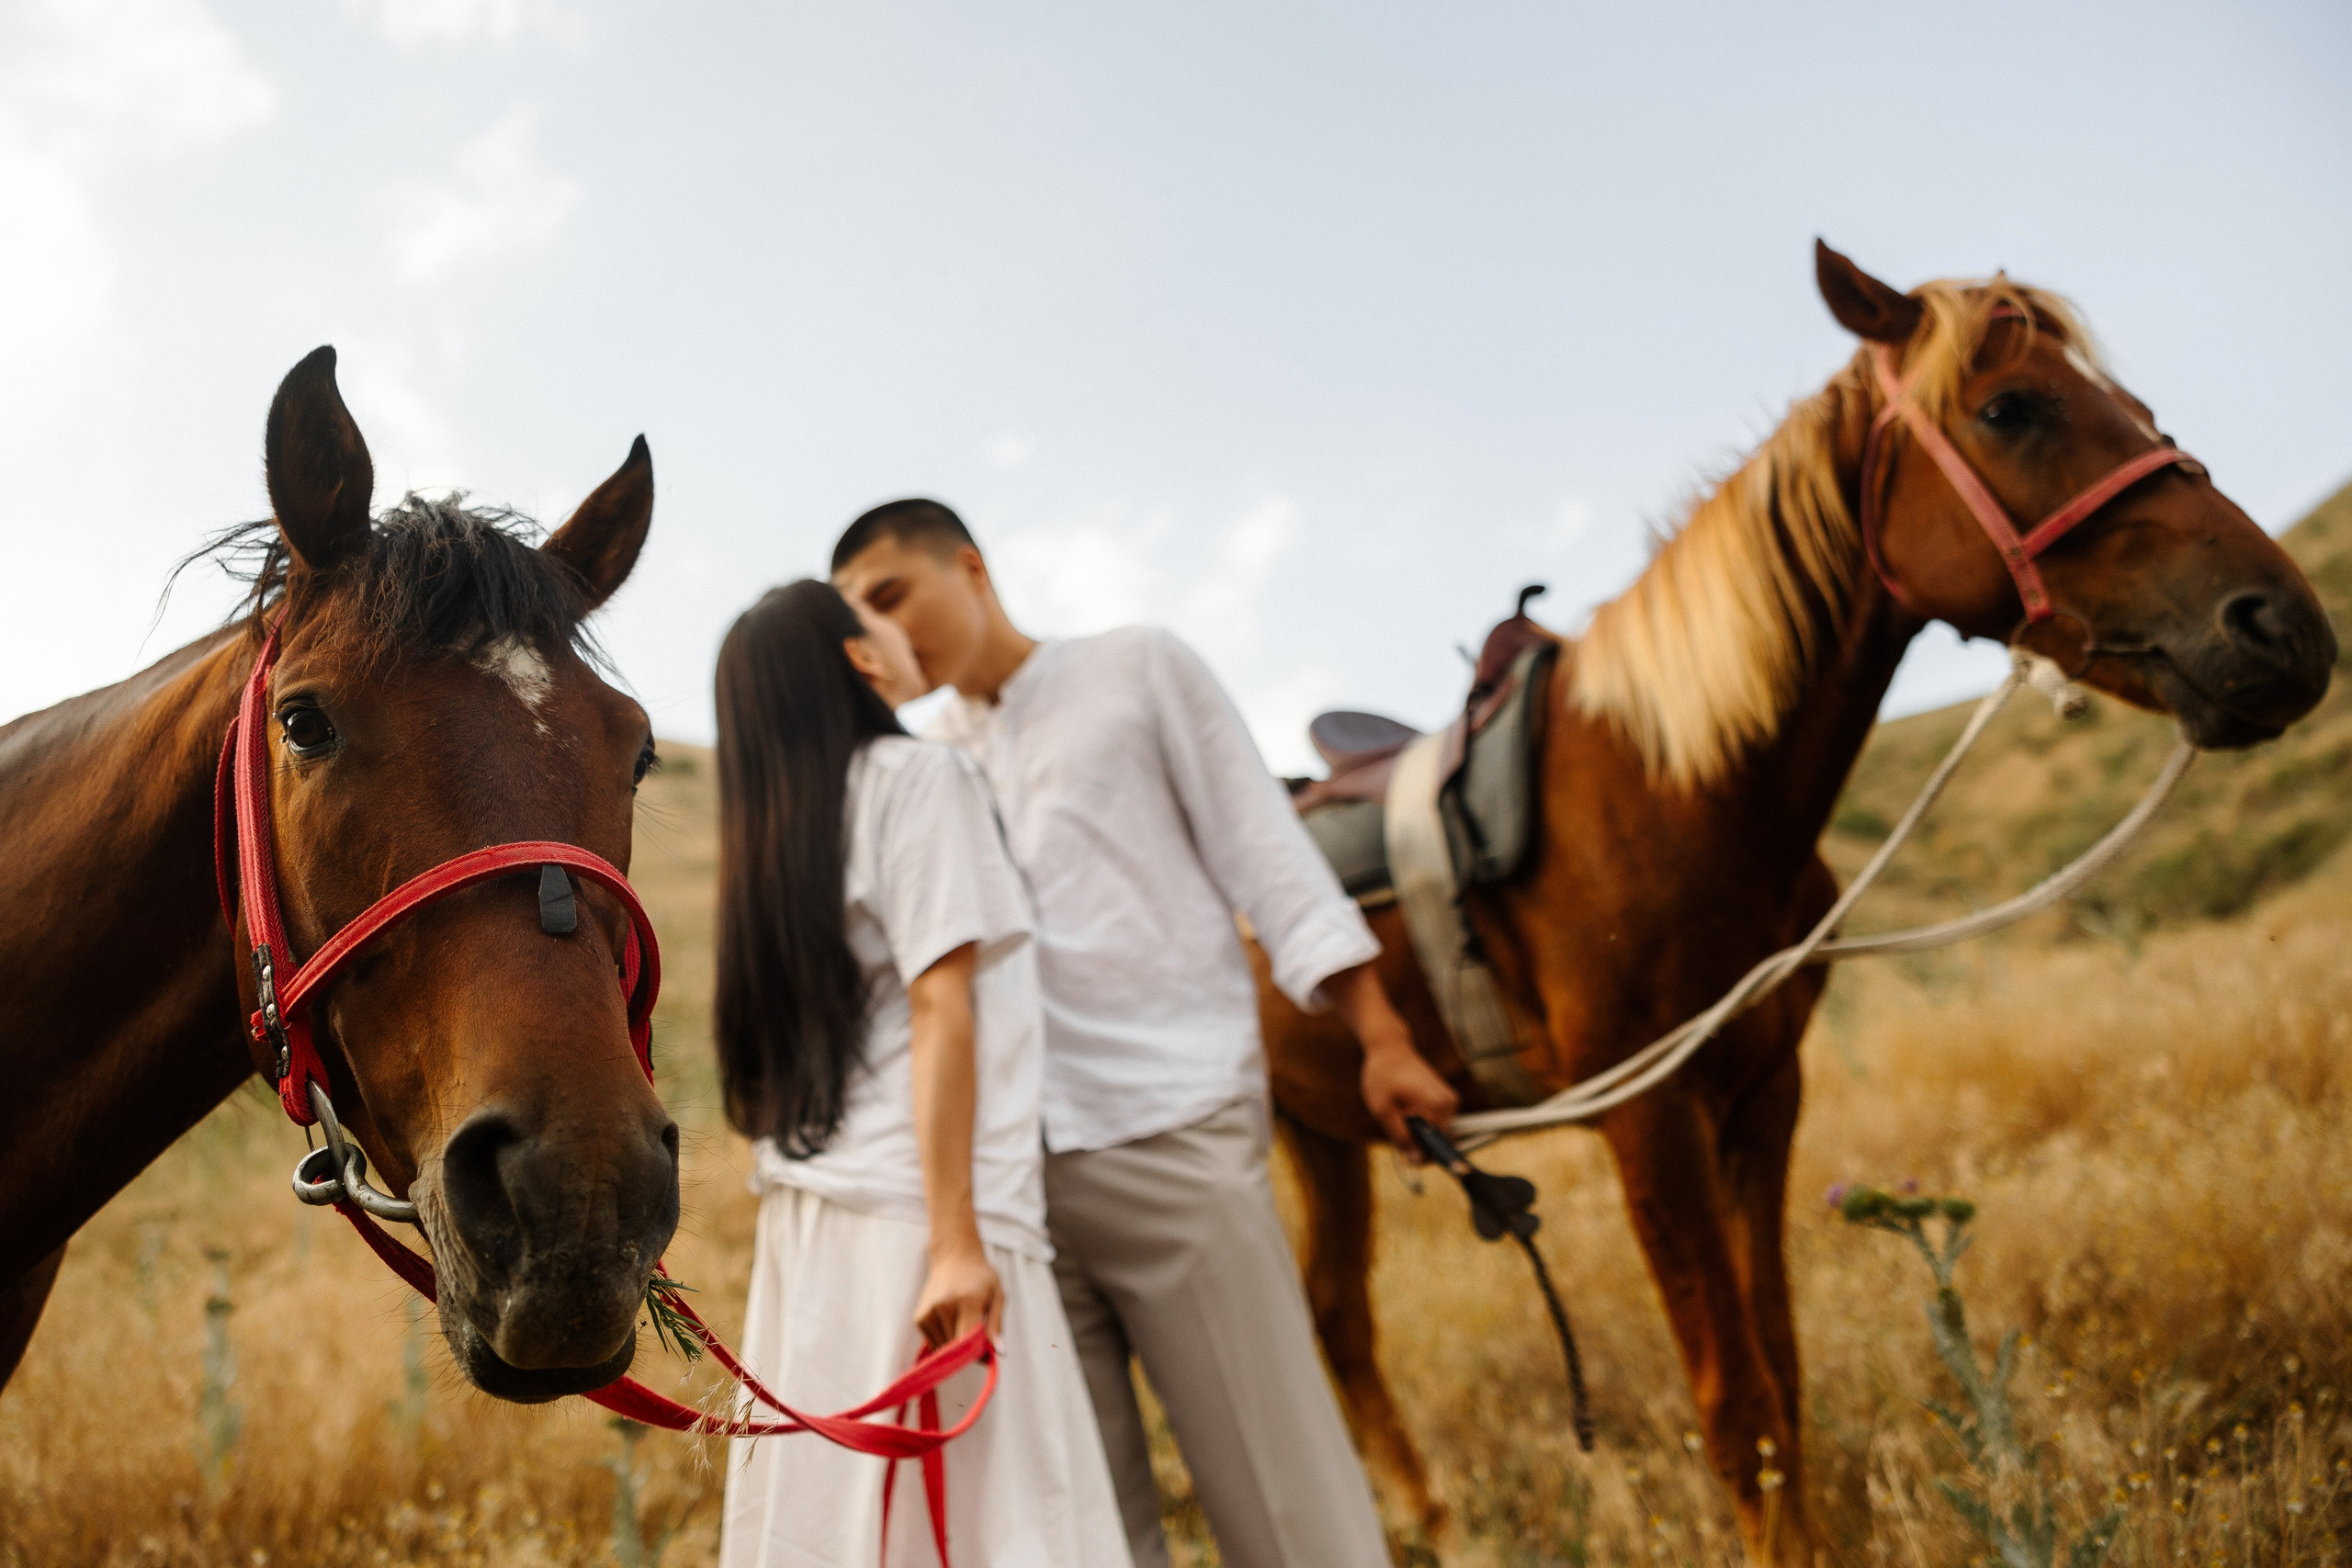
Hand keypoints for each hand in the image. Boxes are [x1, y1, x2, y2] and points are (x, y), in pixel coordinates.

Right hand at [913, 1240, 1003, 1350]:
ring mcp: (929, 1311)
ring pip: (944, 1348)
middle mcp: (944, 1305)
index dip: (978, 1353)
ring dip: (956, 1345)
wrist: (954, 1257)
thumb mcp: (997, 1295)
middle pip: (956, 1346)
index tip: (985, 1353)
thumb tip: (1000, 1353)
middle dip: (969, 1350)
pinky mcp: (919, 1318)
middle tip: (978, 1335)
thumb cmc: (980, 1277)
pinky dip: (944, 1340)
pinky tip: (951, 1322)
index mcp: (967, 1299)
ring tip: (964, 1322)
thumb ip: (996, 1325)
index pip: (968, 1339)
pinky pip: (934, 1343)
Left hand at [1361, 1035, 1459, 1154]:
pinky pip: (1435, 1122)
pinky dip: (1421, 1122)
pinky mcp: (1446, 1099)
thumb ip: (1399, 1136)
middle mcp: (1450, 1104)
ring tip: (1399, 1114)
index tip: (1408, 1159)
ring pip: (1436, 1133)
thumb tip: (1415, 1159)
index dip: (1423, 1157)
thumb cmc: (1383, 1075)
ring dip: (1418, 1132)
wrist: (1389, 1048)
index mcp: (1437, 1106)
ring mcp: (1450, 1101)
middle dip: (1417, 1143)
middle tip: (1396, 1129)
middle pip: (1438, 1141)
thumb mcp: (1382, 1109)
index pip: (1440, 1147)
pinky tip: (1406, 1109)